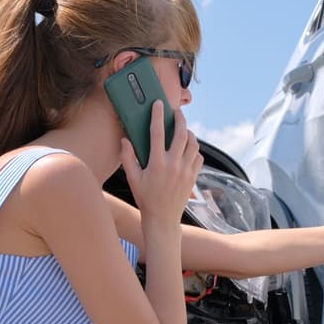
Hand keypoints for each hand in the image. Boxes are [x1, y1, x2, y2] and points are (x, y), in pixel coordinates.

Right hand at [120, 101, 202, 225]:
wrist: (163, 219)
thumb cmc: (146, 199)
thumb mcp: (133, 179)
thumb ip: (128, 158)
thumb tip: (125, 140)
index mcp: (157, 163)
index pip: (157, 133)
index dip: (158, 116)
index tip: (159, 104)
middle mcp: (174, 165)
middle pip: (181, 134)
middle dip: (180, 119)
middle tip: (177, 112)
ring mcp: (186, 171)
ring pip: (193, 144)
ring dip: (189, 133)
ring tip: (183, 130)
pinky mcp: (193, 177)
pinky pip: (198, 157)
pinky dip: (194, 149)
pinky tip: (188, 148)